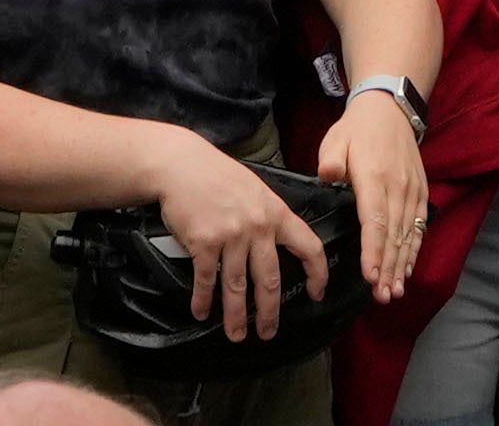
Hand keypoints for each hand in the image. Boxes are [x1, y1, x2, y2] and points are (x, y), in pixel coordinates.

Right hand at [143, 125, 324, 338]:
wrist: (180, 164)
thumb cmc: (216, 175)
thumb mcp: (255, 189)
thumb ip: (269, 216)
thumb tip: (280, 244)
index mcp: (276, 213)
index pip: (309, 247)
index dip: (317, 274)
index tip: (317, 292)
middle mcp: (257, 227)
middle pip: (270, 280)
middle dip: (269, 312)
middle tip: (268, 331)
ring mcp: (231, 236)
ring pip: (237, 286)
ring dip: (236, 315)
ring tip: (237, 334)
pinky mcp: (204, 242)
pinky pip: (207, 279)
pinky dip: (203, 300)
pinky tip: (201, 312)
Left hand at [321, 87, 430, 297]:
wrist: (389, 109)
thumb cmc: (357, 129)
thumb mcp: (335, 138)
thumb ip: (330, 159)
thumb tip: (327, 174)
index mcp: (373, 176)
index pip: (374, 220)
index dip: (373, 250)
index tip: (370, 275)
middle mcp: (397, 187)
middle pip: (393, 234)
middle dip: (388, 267)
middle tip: (381, 296)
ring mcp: (412, 190)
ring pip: (408, 234)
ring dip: (402, 265)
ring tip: (395, 291)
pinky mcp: (420, 191)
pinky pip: (419, 225)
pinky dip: (415, 249)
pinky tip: (409, 269)